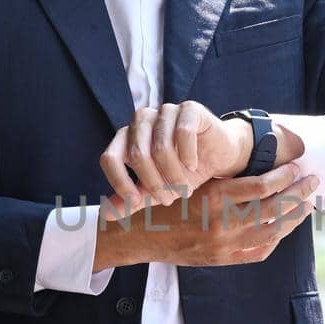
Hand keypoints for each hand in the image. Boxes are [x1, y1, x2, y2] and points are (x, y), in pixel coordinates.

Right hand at [94, 160, 319, 267]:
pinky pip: (259, 251)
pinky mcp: (223, 261)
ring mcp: (225, 246)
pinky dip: (276, 239)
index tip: (297, 167)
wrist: (140, 235)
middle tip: (313, 181)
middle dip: (299, 194)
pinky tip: (284, 227)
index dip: (285, 176)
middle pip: (274, 209)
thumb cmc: (166, 200)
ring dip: (294, 217)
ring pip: (273, 232)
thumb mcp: (195, 181)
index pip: (263, 186)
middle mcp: (223, 224)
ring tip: (307, 205)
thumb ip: (227, 180)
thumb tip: (266, 169)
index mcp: (215, 198)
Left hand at [98, 102, 247, 221]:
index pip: (110, 158)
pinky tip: (194, 165)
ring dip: (174, 175)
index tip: (135, 202)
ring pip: (161, 147)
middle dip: (154, 184)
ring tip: (185, 189)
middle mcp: (141, 120)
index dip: (119, 182)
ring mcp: (164, 111)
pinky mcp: (188, 109)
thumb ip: (133, 199)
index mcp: (127, 138)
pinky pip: (183, 133)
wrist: (219, 156)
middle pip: (137, 155)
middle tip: (169, 200)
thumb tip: (106, 214)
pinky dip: (188, 155)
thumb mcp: (156, 191)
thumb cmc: (184, 172)